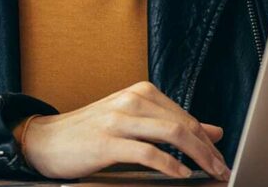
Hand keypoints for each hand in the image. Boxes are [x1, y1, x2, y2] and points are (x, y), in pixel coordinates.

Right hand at [20, 81, 229, 180]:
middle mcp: (133, 100)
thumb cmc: (91, 132)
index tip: (221, 159)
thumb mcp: (135, 122)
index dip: (208, 141)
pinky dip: (170, 165)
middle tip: (222, 170)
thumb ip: (172, 124)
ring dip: (197, 156)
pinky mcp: (107, 142)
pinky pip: (147, 152)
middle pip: (184, 124)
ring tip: (209, 173)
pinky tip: (181, 174)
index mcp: (142, 93)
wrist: (45, 140)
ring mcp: (120, 119)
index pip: (186, 117)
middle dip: (208, 150)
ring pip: (172, 134)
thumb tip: (214, 132)